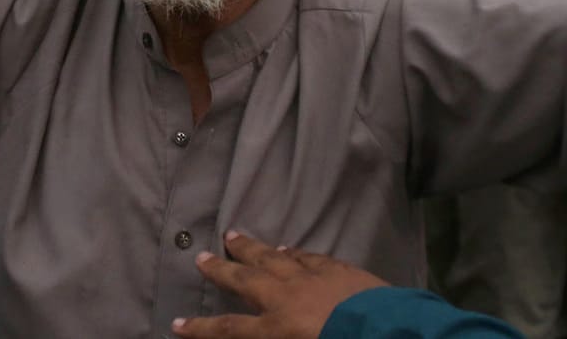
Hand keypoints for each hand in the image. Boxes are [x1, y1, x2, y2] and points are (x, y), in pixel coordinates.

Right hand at [170, 232, 386, 338]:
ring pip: (274, 258)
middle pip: (246, 281)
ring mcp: (313, 279)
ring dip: (252, 248)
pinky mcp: (338, 269)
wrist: (389, 334)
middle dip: (222, 270)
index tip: (177, 323)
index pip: (228, 331)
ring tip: (234, 236)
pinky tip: (286, 247)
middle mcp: (286, 298)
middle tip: (202, 257)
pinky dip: (293, 252)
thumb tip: (263, 331)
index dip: (201, 329)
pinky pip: (308, 257)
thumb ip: (280, 338)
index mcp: (276, 329)